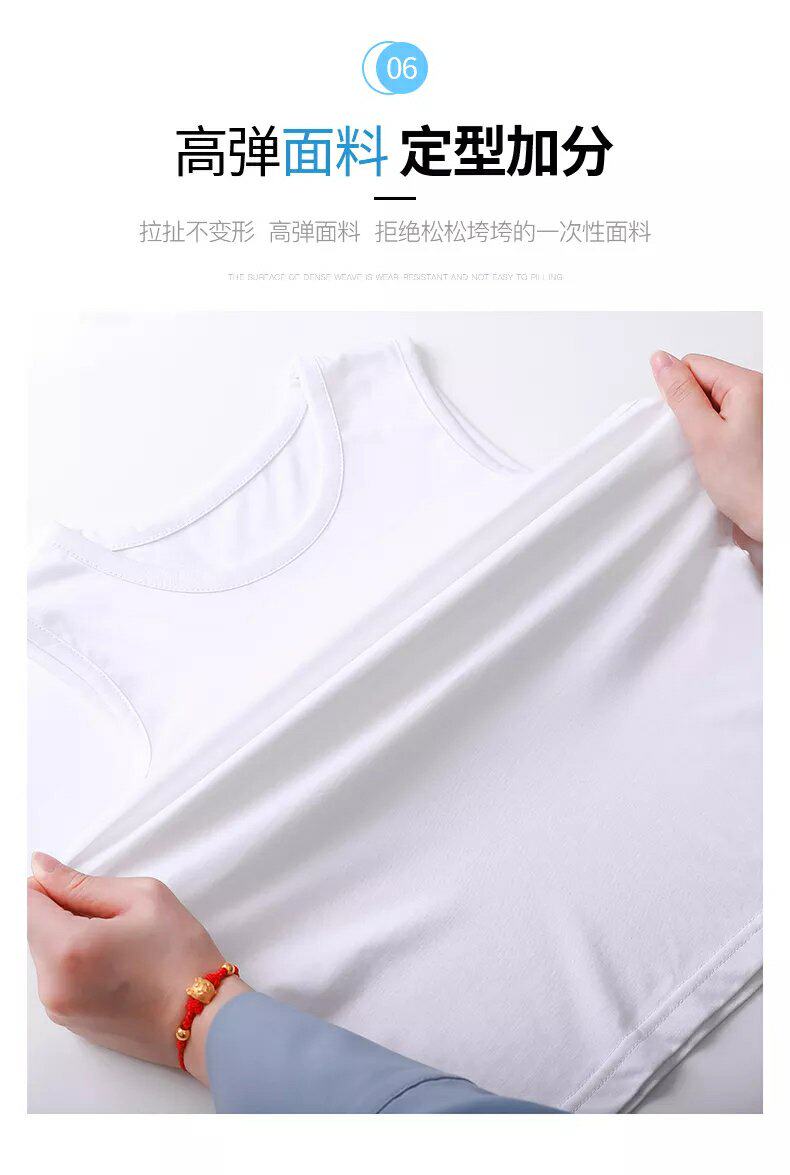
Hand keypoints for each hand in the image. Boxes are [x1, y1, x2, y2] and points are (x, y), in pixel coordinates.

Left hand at [27, 852, 249, 1083]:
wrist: (202, 1020)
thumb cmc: (181, 958)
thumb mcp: (142, 898)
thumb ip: (81, 884)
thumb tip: (41, 870)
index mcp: (68, 949)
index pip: (25, 903)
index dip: (46, 885)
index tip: (72, 885)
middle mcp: (52, 985)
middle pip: (32, 929)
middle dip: (61, 912)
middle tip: (111, 914)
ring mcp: (58, 1009)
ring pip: (46, 953)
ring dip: (70, 938)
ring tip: (118, 942)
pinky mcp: (68, 1022)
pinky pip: (58, 978)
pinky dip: (78, 963)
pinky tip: (116, 964)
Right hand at [649, 352, 762, 542]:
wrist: (775, 521)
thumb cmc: (750, 485)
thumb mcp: (704, 436)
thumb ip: (681, 394)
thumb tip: (661, 361)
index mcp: (750, 385)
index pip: (694, 365)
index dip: (679, 395)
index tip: (688, 425)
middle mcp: (761, 393)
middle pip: (705, 384)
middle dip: (693, 413)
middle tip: (703, 443)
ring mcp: (761, 413)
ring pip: (714, 405)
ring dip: (704, 430)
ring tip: (715, 456)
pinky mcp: (759, 432)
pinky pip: (726, 423)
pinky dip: (717, 440)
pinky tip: (722, 461)